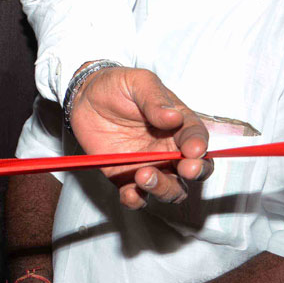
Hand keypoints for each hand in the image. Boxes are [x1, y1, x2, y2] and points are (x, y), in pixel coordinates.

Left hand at [69, 65, 209, 209]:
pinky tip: (130, 194)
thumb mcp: (137, 82)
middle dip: (194, 173)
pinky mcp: (126, 178)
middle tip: (185, 169)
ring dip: (163, 188)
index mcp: (178, 124)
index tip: (194, 150)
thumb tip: (174, 117)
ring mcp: (150, 166)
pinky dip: (136, 200)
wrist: (85, 97)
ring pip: (170, 188)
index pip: (196, 137)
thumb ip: (154, 99)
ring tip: (144, 176)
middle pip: (194, 170)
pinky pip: (137, 196)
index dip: (198, 146)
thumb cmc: (116, 86)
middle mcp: (169, 149)